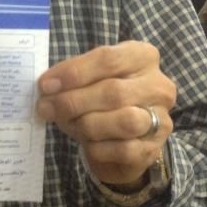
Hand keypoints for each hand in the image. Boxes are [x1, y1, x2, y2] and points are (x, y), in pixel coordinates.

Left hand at [36, 41, 175, 186]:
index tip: (46, 85)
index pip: (108, 59)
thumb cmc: (101, 100)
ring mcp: (161, 118)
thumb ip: (73, 78)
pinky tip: (86, 144)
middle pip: (114, 91)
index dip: (74, 72)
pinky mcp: (154, 148)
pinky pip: (124, 149)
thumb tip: (47, 87)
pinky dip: (98, 148)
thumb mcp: (89, 79)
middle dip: (73, 101)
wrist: (120, 138)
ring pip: (124, 121)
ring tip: (67, 125)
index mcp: (142, 56)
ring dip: (87, 124)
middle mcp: (158, 85)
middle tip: (46, 108)